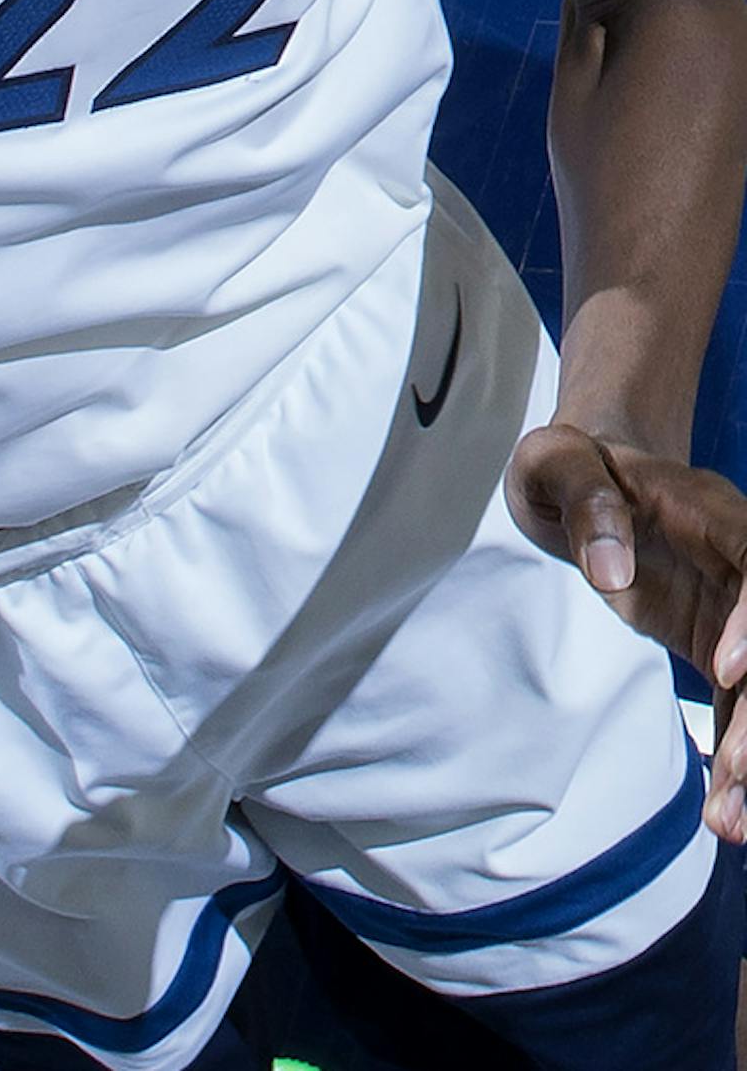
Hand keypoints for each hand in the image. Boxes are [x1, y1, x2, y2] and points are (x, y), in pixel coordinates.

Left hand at [510, 420, 746, 835]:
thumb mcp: (558, 463)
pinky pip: (738, 711)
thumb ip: (586, 506)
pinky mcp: (722, 653)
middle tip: (735, 771)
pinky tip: (728, 818)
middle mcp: (740, 569)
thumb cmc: (570, 466)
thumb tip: (610, 571)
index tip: (726, 669)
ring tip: (730, 822)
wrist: (582, 481)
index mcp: (713, 514)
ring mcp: (738, 617)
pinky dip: (737, 763)